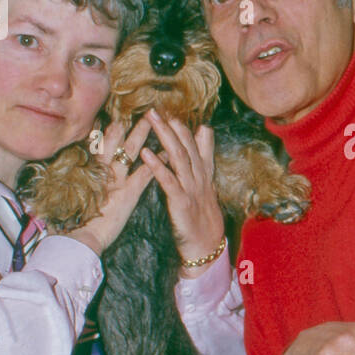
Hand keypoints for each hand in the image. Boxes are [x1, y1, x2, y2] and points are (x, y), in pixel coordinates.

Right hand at [65, 115, 155, 255]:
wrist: (77, 240)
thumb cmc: (70, 225)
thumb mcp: (67, 200)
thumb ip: (65, 187)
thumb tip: (46, 186)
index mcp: (87, 173)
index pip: (97, 147)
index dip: (106, 133)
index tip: (114, 118)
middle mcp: (101, 173)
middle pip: (114, 143)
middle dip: (125, 126)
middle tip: (135, 112)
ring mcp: (116, 181)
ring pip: (130, 151)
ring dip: (141, 135)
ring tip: (153, 122)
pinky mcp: (128, 194)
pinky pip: (145, 174)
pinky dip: (156, 163)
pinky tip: (166, 155)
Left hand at [137, 110, 224, 277]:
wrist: (207, 246)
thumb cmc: (203, 218)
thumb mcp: (206, 186)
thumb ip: (205, 159)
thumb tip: (205, 132)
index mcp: (202, 174)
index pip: (194, 145)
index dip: (182, 128)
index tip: (170, 110)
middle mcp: (198, 178)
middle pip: (185, 147)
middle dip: (171, 127)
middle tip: (156, 109)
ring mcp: (191, 189)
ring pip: (179, 158)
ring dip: (165, 137)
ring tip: (151, 121)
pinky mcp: (182, 202)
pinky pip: (168, 181)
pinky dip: (158, 166)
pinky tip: (147, 153)